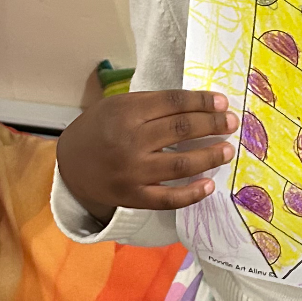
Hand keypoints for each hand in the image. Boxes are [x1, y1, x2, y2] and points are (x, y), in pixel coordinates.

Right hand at [57, 89, 237, 222]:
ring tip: (227, 150)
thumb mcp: (118, 105)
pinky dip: (192, 193)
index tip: (222, 101)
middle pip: (181, 129)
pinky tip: (209, 185)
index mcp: (126, 112)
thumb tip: (200, 105)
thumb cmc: (99, 128)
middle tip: (231, 122)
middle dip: (213, 125)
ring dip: (210, 156)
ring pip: (181, 164)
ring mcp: (132, 171)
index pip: (174, 103)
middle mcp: (130, 141)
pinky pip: (168, 199)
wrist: (70, 164)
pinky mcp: (133, 197)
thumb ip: (153, 105)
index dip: (202, 101)